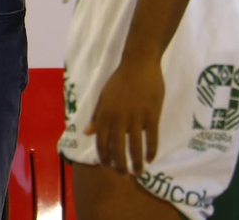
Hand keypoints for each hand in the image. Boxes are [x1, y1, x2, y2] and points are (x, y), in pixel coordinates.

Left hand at [89, 55, 163, 174]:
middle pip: (117, 149)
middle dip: (120, 166)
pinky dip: (151, 151)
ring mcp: (136, 118)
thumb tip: (87, 132)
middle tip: (124, 175)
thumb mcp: (103, 96)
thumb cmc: (120, 79)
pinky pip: (151, 138)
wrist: (139, 63)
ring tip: (137, 173)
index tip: (108, 167)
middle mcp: (118, 119)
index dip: (104, 157)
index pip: (102, 142)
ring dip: (136, 163)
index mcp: (105, 114)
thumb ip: (96, 115)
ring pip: (135, 148)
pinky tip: (150, 159)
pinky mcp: (151, 116)